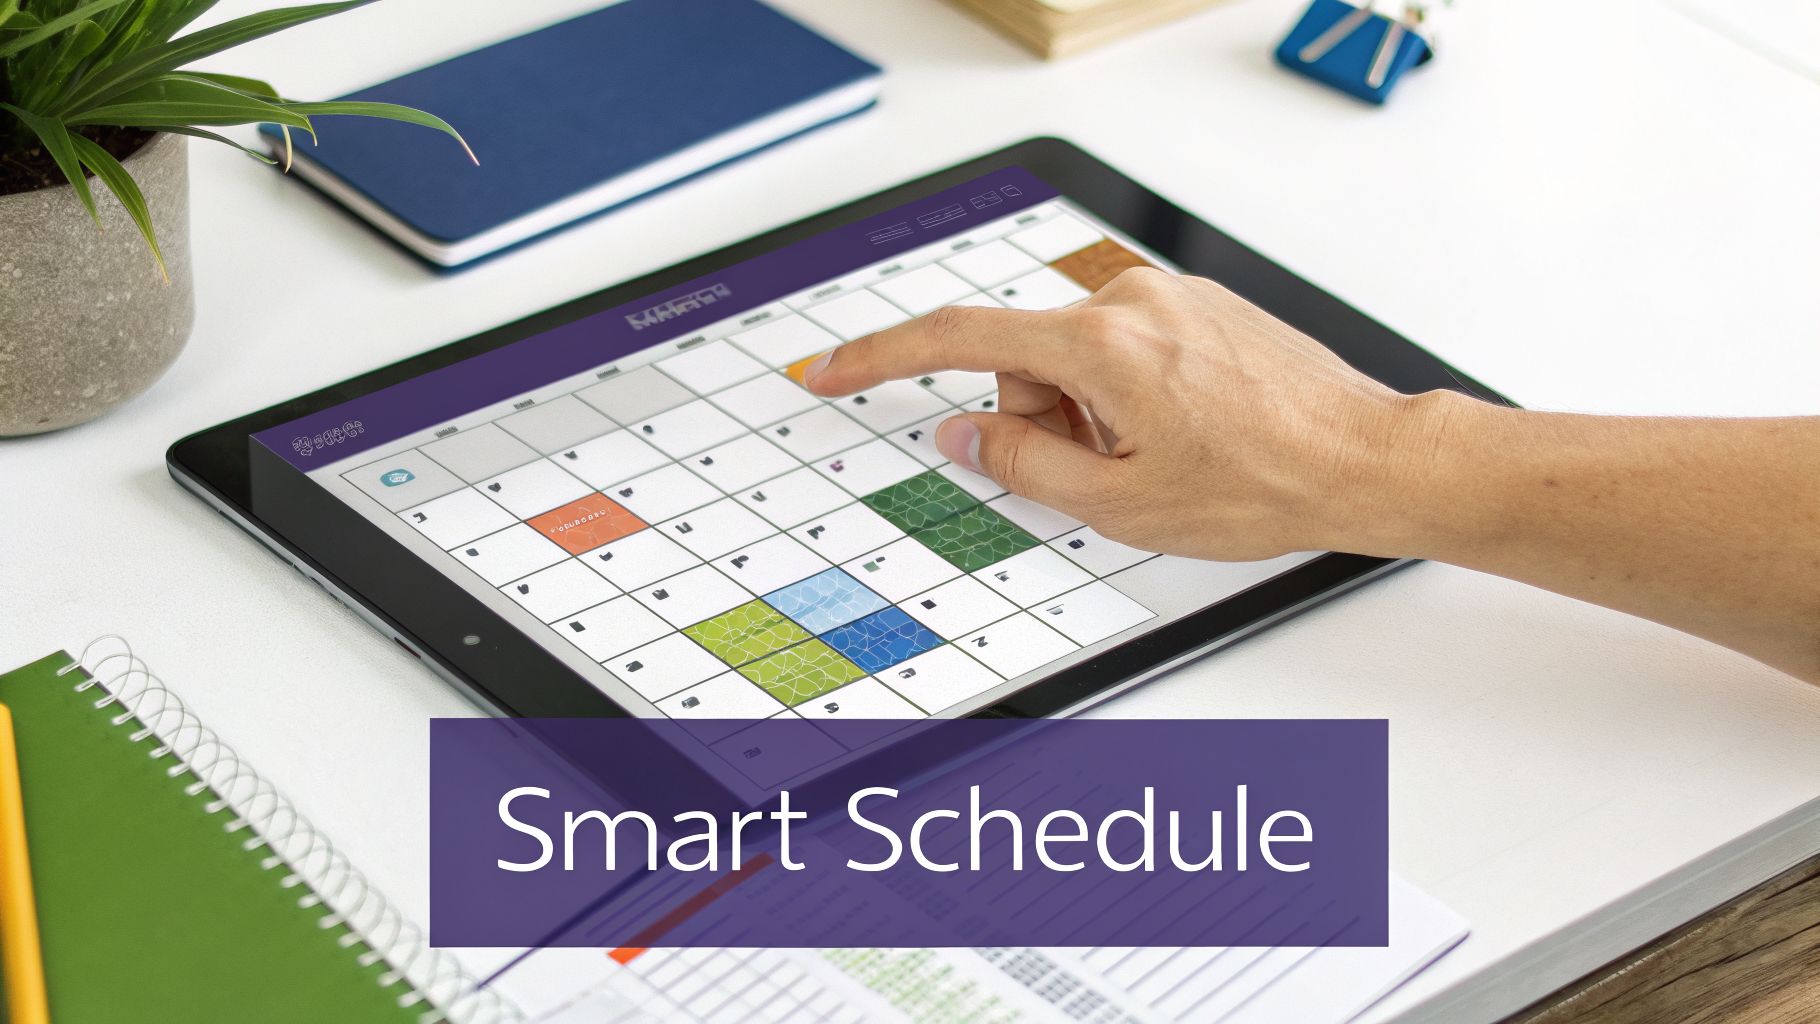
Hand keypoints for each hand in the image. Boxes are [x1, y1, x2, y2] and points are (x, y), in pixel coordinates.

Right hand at [804, 268, 1437, 560]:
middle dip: (1044, 420)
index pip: (958, 339)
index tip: (830, 370)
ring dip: (1094, 413)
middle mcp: (1131, 301)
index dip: (881, 358)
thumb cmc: (1263, 486)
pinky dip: (1133, 394)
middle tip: (1109, 474)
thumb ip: (1023, 463)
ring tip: (1165, 459)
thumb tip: (965, 433)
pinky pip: (1128, 348)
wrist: (1364, 460)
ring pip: (1080, 359)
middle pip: (1026, 360)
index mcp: (1101, 344)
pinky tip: (1190, 434)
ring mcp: (1171, 297)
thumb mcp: (1121, 503)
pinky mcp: (1201, 306)